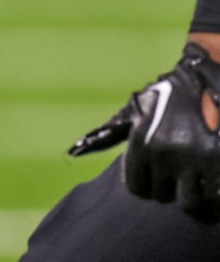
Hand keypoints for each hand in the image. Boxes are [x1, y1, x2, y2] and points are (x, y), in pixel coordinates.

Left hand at [70, 44, 219, 219]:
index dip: (147, 185)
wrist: (205, 77)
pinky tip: (213, 180)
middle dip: (171, 188)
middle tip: (179, 173)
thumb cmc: (168, 96)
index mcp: (141, 142)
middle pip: (165, 197)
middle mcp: (166, 154)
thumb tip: (74, 151)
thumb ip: (109, 133)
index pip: (138, 189)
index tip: (156, 176)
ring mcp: (197, 161)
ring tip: (197, 178)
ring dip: (195, 195)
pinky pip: (217, 199)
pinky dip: (215, 194)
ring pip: (193, 203)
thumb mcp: (136, 111)